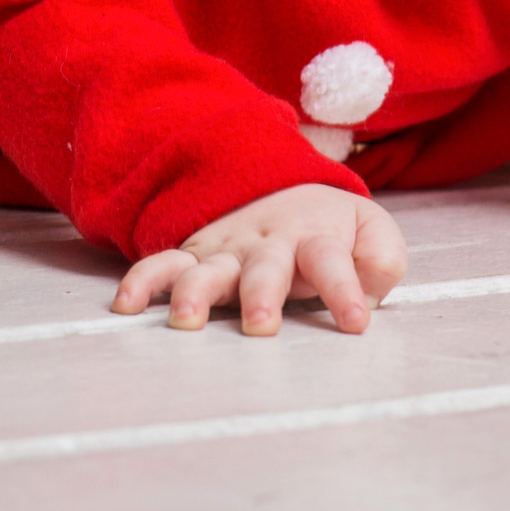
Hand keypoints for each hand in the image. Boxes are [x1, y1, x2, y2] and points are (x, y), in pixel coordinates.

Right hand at [111, 185, 406, 335]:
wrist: (278, 186)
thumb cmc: (328, 227)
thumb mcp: (370, 230)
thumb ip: (382, 258)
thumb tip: (373, 286)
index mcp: (315, 238)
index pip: (332, 260)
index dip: (345, 289)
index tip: (356, 321)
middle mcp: (267, 244)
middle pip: (264, 267)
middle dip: (261, 294)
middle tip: (260, 324)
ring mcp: (226, 250)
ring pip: (208, 269)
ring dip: (195, 293)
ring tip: (186, 320)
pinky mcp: (194, 256)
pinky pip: (162, 266)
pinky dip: (142, 282)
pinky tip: (127, 306)